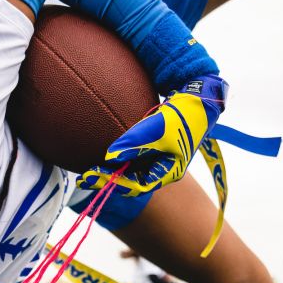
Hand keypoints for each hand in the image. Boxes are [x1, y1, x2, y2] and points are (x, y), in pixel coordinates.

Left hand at [78, 74, 226, 194]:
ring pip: (131, 171)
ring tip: (88, 171)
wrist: (199, 98)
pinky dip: (118, 158)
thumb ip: (134, 142)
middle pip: (131, 182)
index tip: (92, 177)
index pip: (136, 185)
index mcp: (168, 172)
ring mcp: (158, 159)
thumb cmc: (183, 114)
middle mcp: (162, 169)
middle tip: (83, 179)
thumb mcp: (159, 128)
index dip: (113, 183)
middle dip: (108, 181)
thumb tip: (109, 156)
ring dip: (111, 171)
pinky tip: (103, 155)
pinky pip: (132, 158)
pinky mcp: (153, 148)